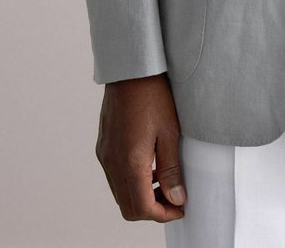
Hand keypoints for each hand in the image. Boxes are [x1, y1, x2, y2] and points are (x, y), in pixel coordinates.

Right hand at [96, 72, 186, 221]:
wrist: (131, 69)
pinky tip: (149, 166)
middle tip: (173, 199)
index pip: (142, 208)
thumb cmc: (153, 95)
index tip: (180, 208)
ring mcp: (105, 154)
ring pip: (120, 193)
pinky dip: (131, 181)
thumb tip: (176, 198)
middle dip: (152, 210)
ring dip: (140, 196)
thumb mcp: (170, 132)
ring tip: (164, 182)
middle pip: (128, 207)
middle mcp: (112, 163)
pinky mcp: (103, 146)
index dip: (163, 214)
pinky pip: (114, 176)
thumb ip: (171, 169)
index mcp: (129, 162)